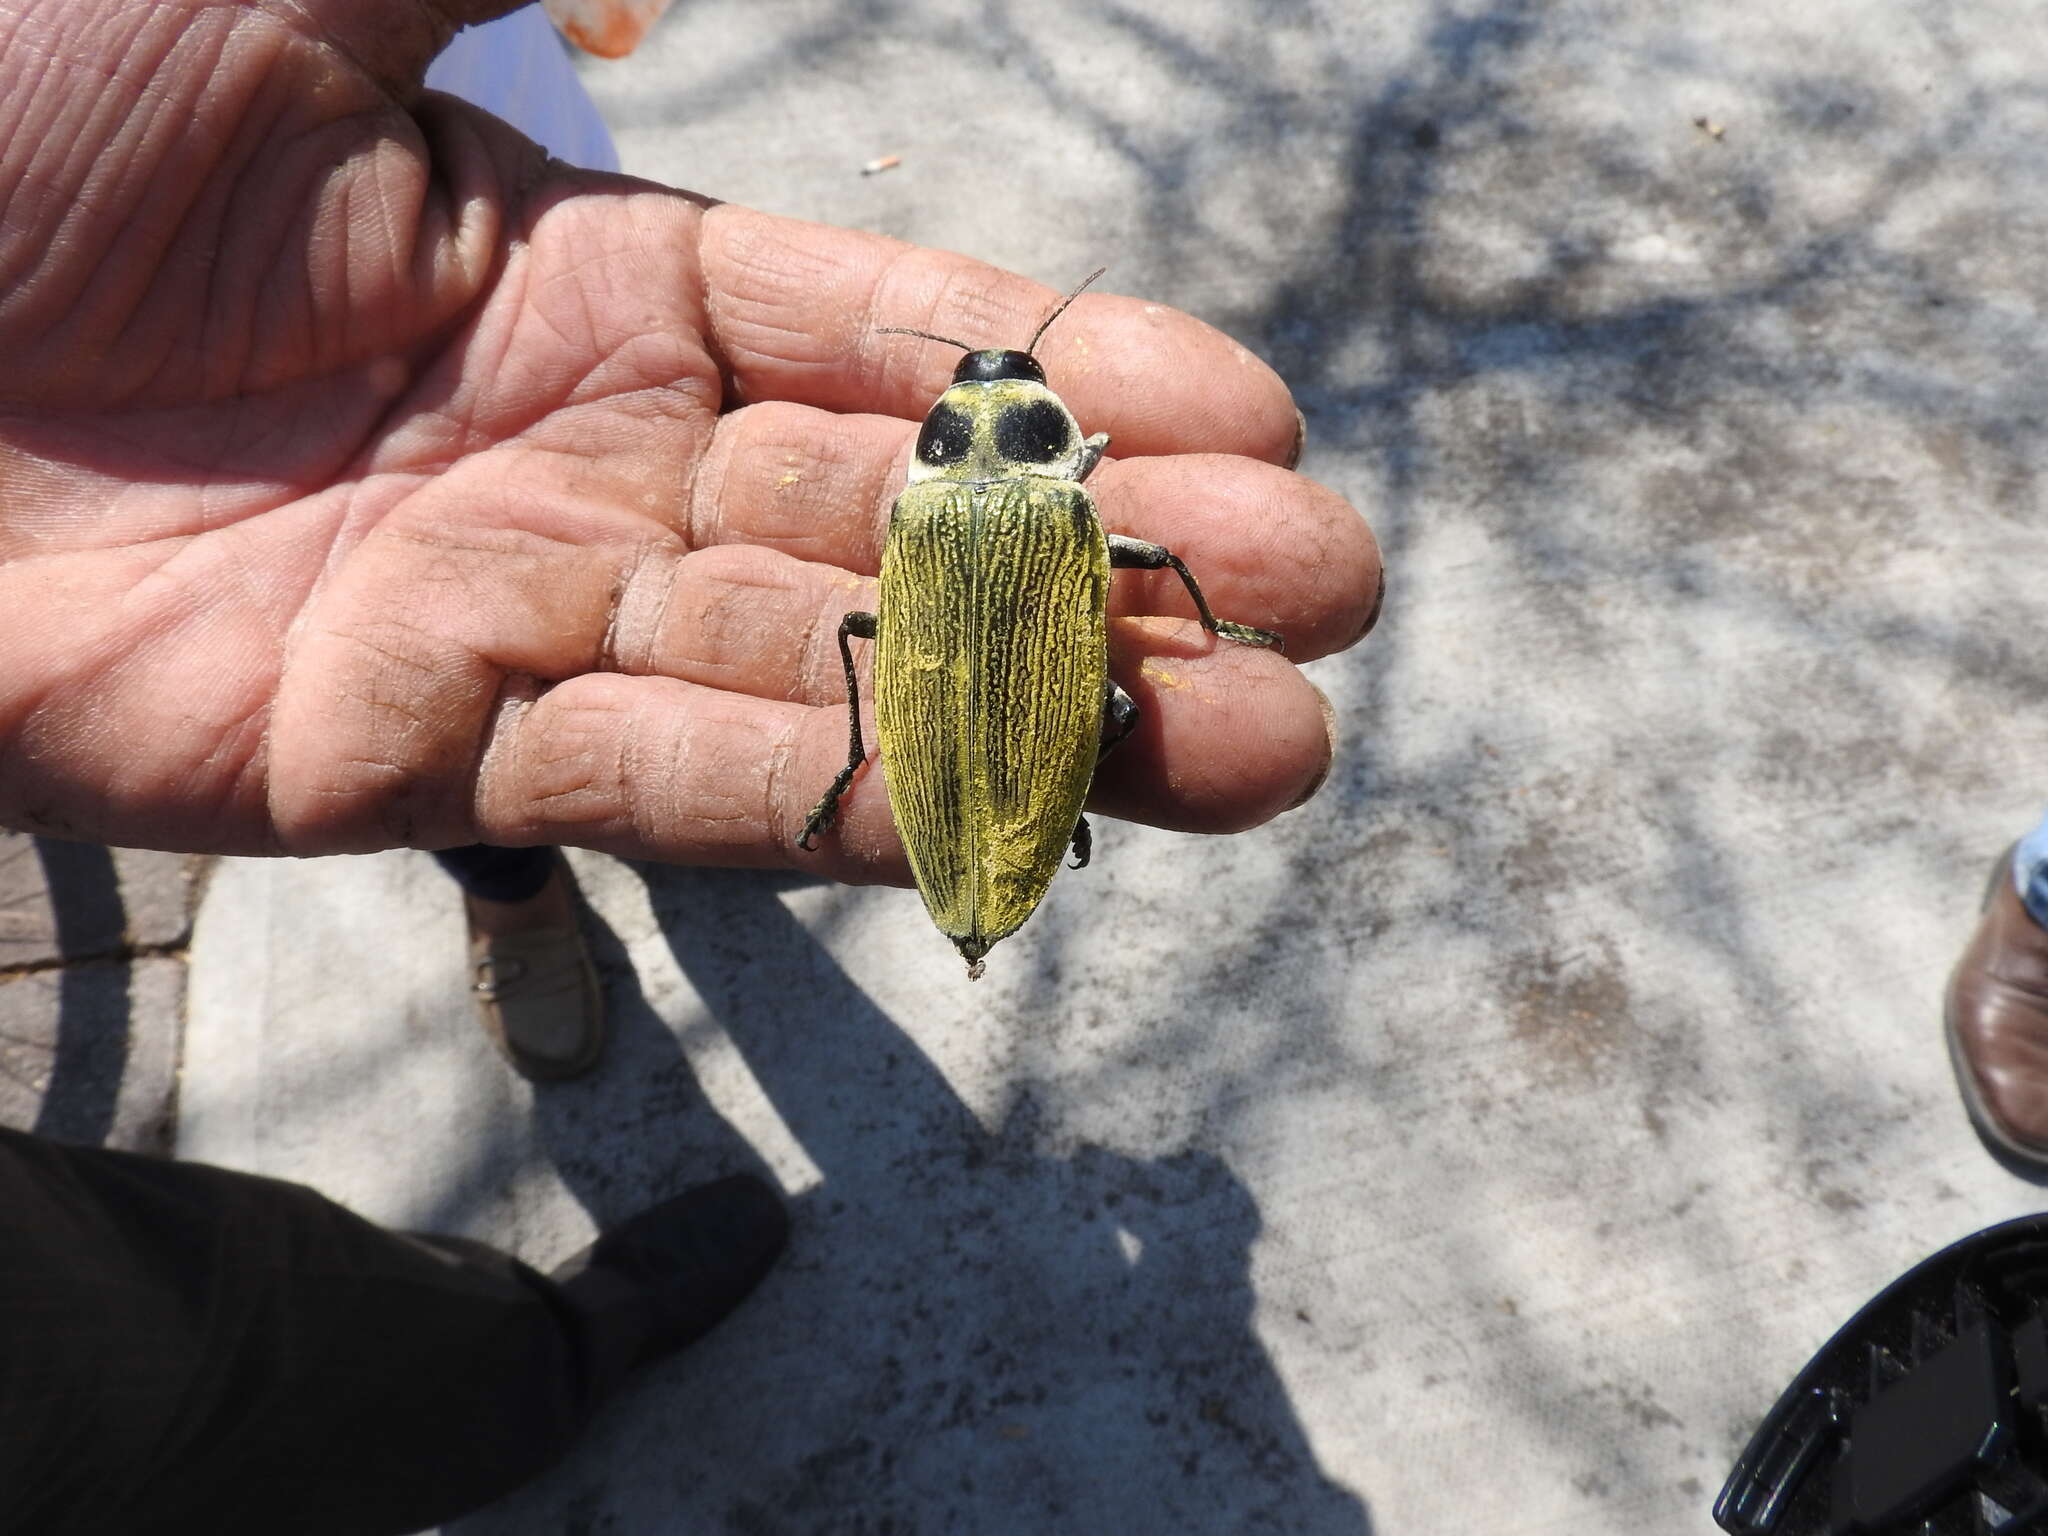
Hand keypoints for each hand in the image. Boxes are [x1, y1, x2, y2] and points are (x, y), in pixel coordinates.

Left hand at [0, 0, 1380, 885]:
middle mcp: (570, 457)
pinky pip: (635, 778)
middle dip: (1120, 572)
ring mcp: (492, 618)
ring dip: (1035, 716)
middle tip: (1331, 612)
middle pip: (896, 531)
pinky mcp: (383, 764)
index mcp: (576, 272)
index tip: (1257, 424)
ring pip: (815, 674)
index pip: (886, 339)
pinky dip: (814, 790)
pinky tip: (992, 808)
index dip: (1073, 386)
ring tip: (1258, 755)